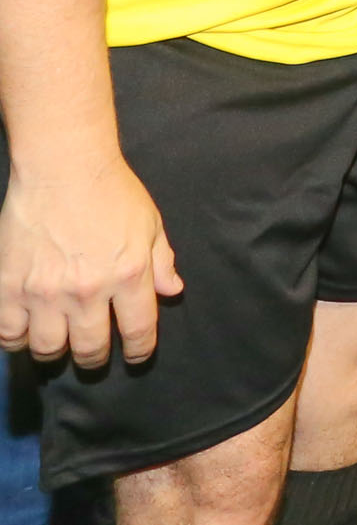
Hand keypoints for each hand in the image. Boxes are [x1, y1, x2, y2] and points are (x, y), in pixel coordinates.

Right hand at [0, 158, 182, 367]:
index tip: (136, 357)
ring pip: (48, 347)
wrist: (62, 166)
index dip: (140, 351)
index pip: (138, 331)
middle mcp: (88, 290)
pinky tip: (24, 334)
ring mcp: (45, 291)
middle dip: (95, 358)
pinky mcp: (9, 285)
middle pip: (91, 347)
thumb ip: (162, 262)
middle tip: (93, 356)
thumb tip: (172, 291)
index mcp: (129, 276)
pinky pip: (8, 332)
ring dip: (55, 353)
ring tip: (58, 347)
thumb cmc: (112, 191)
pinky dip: (15, 340)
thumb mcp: (150, 225)